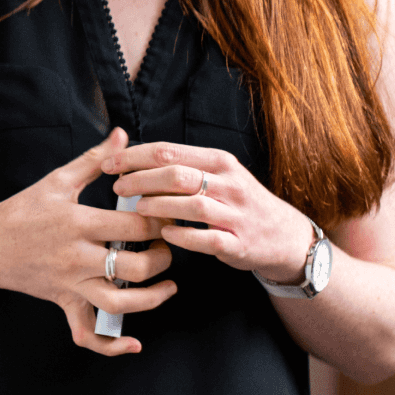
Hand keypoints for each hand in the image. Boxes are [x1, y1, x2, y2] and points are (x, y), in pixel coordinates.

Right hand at [0, 127, 176, 353]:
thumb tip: (122, 135)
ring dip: (152, 299)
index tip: (170, 213)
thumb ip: (94, 159)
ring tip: (168, 285)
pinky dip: (111, 346)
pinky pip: (88, 334)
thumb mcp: (57, 180)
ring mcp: (71, 284)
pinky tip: (134, 343)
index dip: (160, 221)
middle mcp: (77, 257)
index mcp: (78, 222)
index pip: (133, 227)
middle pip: (135, 268)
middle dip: (163, 258)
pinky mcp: (64, 303)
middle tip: (170, 245)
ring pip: (120, 304)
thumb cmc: (23, 209)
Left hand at [102, 141, 316, 283]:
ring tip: (136, 208)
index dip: (135, 156)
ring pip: (191, 204)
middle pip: (176, 174)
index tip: (110, 163)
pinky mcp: (238, 242)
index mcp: (218, 161)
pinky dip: (183, 235)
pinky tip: (164, 233)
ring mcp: (235, 213)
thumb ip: (183, 165)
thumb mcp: (218, 174)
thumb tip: (134, 158)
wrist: (284, 236)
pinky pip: (207, 238)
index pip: (169, 151)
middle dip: (141, 179)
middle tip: (117, 187)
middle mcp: (228, 183)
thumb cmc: (238, 201)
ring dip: (158, 205)